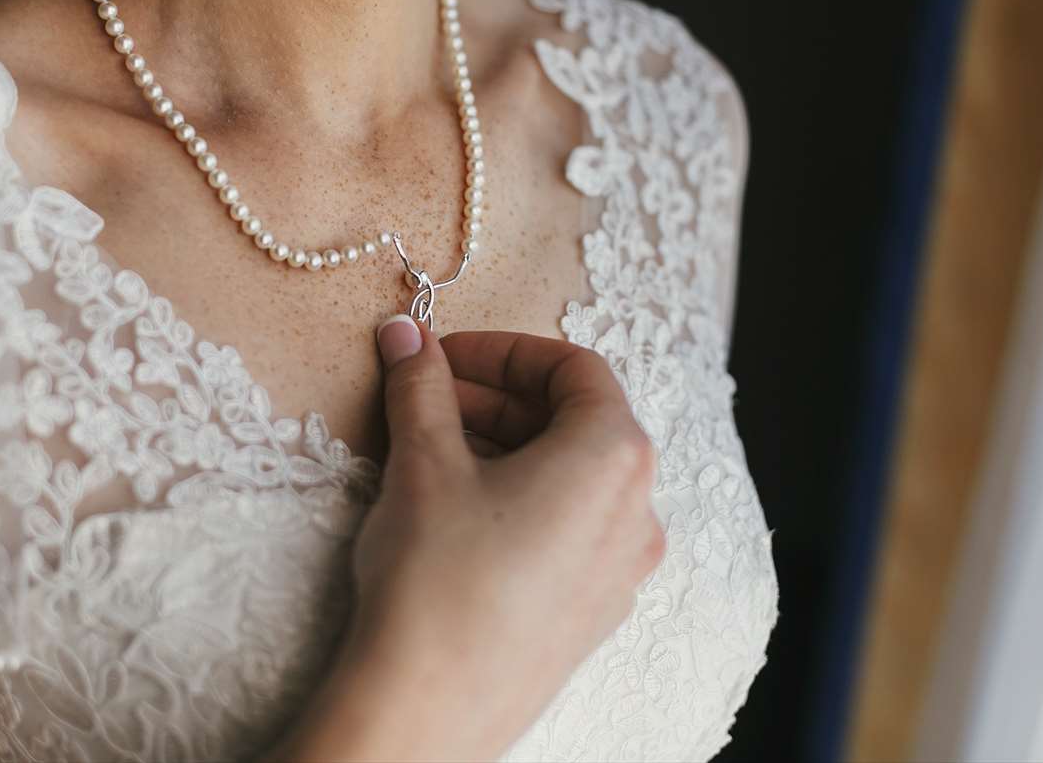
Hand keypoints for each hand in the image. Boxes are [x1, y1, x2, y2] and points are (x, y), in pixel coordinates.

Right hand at [266, 316, 663, 761]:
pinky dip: (522, 500)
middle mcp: (636, 513)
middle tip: (427, 400)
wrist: (428, 707)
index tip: (445, 357)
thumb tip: (405, 334)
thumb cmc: (437, 578)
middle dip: (498, 401)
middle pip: (577, 421)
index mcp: (613, 458)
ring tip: (433, 455)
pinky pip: (570, 530)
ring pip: (572, 478)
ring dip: (506, 448)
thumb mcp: (424, 461)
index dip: (504, 352)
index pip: (574, 368)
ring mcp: (620, 571)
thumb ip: (420, 385)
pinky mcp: (592, 613)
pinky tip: (458, 513)